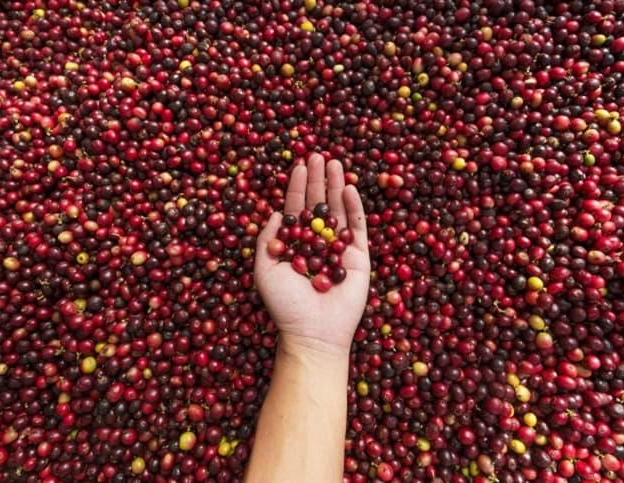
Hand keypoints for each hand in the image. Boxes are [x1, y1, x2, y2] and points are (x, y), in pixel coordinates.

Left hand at [254, 153, 370, 355]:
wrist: (313, 333)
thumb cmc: (285, 305)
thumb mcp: (264, 269)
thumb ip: (268, 239)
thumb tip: (277, 213)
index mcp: (295, 245)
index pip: (296, 210)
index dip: (296, 188)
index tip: (298, 165)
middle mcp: (317, 244)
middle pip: (318, 205)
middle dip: (317, 180)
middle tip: (317, 155)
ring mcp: (339, 249)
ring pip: (338, 211)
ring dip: (336, 186)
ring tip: (334, 162)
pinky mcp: (359, 258)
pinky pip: (357, 228)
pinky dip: (354, 208)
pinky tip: (348, 188)